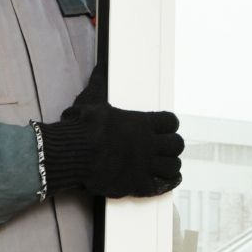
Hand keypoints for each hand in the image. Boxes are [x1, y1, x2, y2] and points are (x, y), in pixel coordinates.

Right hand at [37, 96, 182, 198]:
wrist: (74, 152)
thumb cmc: (82, 126)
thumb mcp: (92, 100)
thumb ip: (100, 84)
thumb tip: (100, 66)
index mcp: (141, 122)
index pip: (171, 122)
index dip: (170, 125)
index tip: (165, 129)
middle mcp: (148, 143)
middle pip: (177, 145)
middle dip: (173, 146)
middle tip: (166, 149)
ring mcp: (144, 165)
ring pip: (173, 166)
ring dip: (171, 165)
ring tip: (167, 166)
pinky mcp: (137, 183)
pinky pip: (162, 185)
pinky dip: (167, 183)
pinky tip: (168, 181)